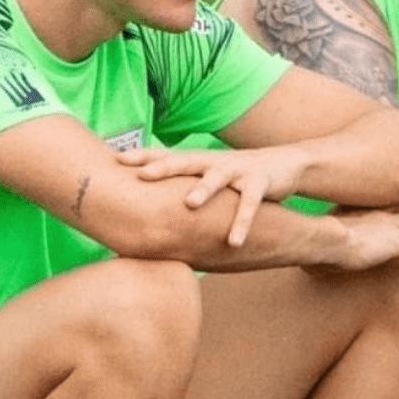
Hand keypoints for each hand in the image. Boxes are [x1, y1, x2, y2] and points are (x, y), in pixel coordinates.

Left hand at [117, 146, 307, 246]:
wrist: (283, 164)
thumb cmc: (235, 176)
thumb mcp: (207, 177)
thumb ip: (181, 188)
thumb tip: (145, 211)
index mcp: (197, 162)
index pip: (165, 156)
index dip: (142, 156)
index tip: (116, 159)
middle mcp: (213, 162)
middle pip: (184, 161)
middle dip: (163, 167)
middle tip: (142, 174)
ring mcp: (236, 171)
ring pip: (217, 179)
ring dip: (203, 190)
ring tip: (190, 204)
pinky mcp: (259, 183)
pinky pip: (249, 204)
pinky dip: (242, 222)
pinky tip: (234, 242)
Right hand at [315, 207, 398, 290]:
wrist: (319, 238)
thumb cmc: (307, 242)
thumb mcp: (311, 238)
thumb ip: (316, 244)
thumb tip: (307, 261)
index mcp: (355, 206)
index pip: (381, 201)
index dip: (393, 202)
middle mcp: (375, 210)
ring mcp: (387, 224)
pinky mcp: (395, 244)